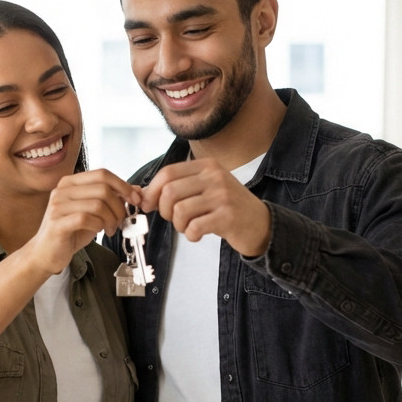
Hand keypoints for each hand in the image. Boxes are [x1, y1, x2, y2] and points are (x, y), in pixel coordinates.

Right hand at [26, 170, 140, 273]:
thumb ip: (111, 199)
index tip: (135, 199)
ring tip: (110, 229)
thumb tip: (136, 189)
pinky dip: (99, 226)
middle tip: (121, 220)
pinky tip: (99, 232)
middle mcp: (62, 190)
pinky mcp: (57, 223)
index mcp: (71, 182)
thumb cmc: (71, 232)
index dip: (123, 185)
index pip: (102, 174)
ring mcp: (58, 206)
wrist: (46, 253)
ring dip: (111, 219)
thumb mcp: (94, 213)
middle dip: (119, 206)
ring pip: (97, 204)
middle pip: (103, 189)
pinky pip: (86, 219)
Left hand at [141, 159, 269, 256]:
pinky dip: (191, 235)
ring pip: (179, 210)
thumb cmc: (228, 208)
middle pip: (170, 192)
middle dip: (164, 211)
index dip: (152, 191)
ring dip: (178, 225)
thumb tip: (140, 193)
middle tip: (175, 219)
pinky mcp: (228, 216)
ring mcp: (222, 196)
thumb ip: (177, 187)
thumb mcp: (205, 189)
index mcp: (207, 166)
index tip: (148, 205)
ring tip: (189, 227)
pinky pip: (194, 227)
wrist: (261, 224)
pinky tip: (199, 234)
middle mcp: (215, 177)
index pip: (168, 173)